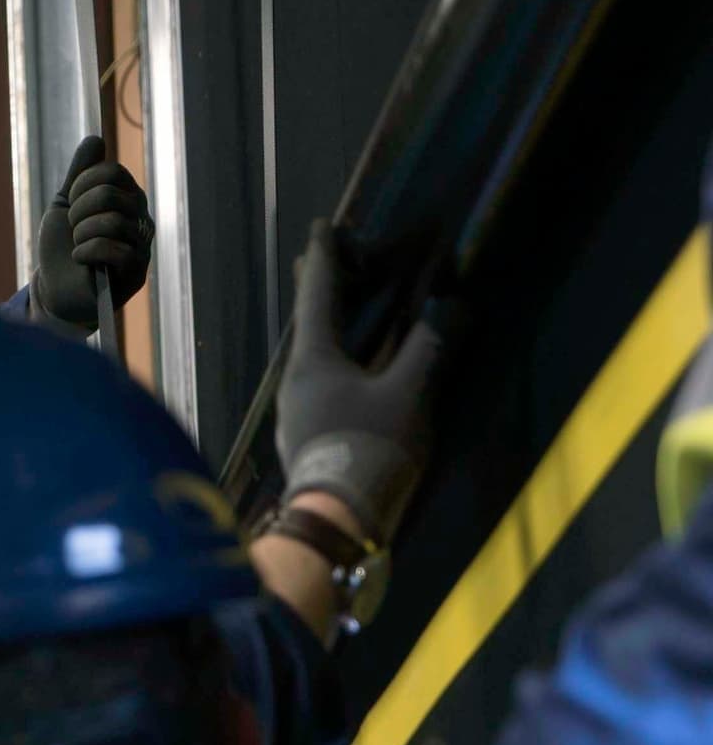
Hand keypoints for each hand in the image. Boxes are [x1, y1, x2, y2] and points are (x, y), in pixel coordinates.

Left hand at [31, 135, 153, 329]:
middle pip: (110, 193)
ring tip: (78, 246)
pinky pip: (115, 250)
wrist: (55, 289)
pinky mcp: (136, 273)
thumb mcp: (64, 204)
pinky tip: (80, 260)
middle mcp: (140, 218)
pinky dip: (87, 252)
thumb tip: (96, 138)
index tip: (70, 204)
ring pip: (113, 221)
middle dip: (79, 211)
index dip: (82, 184)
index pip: (111, 171)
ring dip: (82, 234)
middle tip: (74, 229)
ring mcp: (141, 246)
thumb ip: (79, 174)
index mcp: (127, 198)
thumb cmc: (61, 247)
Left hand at [275, 219, 459, 543]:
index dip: (325, 259)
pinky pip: (318, 380)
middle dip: (319, 289)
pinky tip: (345, 368)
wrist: (337, 519)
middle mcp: (294, 379)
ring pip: (311, 353)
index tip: (322, 226)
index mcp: (312, 361)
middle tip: (324, 259)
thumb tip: (450, 304)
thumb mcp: (409, 394)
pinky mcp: (305, 435)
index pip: (317, 296)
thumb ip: (428, 347)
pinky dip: (333, 359)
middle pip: (308, 323)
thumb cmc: (371, 449)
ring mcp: (295, 410)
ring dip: (327, 326)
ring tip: (341, 308)